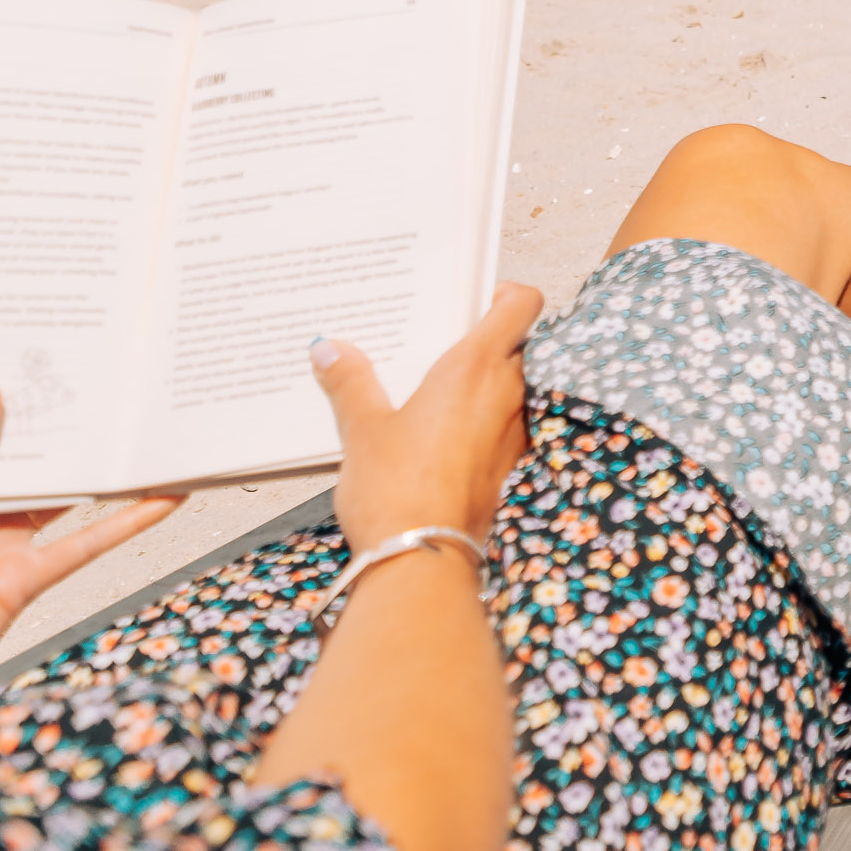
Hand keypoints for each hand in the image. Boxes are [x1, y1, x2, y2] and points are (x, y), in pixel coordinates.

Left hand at [0, 386, 184, 701]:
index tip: (35, 364)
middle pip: (18, 466)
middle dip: (54, 431)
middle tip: (99, 386)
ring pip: (55, 501)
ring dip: (95, 474)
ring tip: (138, 437)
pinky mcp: (20, 584)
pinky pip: (79, 547)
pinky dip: (120, 525)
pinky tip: (156, 502)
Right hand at [323, 284, 543, 553]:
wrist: (422, 559)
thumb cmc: (396, 488)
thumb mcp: (363, 429)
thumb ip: (351, 383)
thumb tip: (329, 349)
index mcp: (476, 368)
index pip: (522, 304)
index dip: (504, 292)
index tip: (469, 298)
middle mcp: (506, 393)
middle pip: (513, 342)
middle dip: (479, 337)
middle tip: (433, 341)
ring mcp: (511, 431)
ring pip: (507, 385)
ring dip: (477, 380)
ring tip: (424, 385)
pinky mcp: (505, 465)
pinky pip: (498, 423)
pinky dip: (476, 417)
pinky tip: (433, 430)